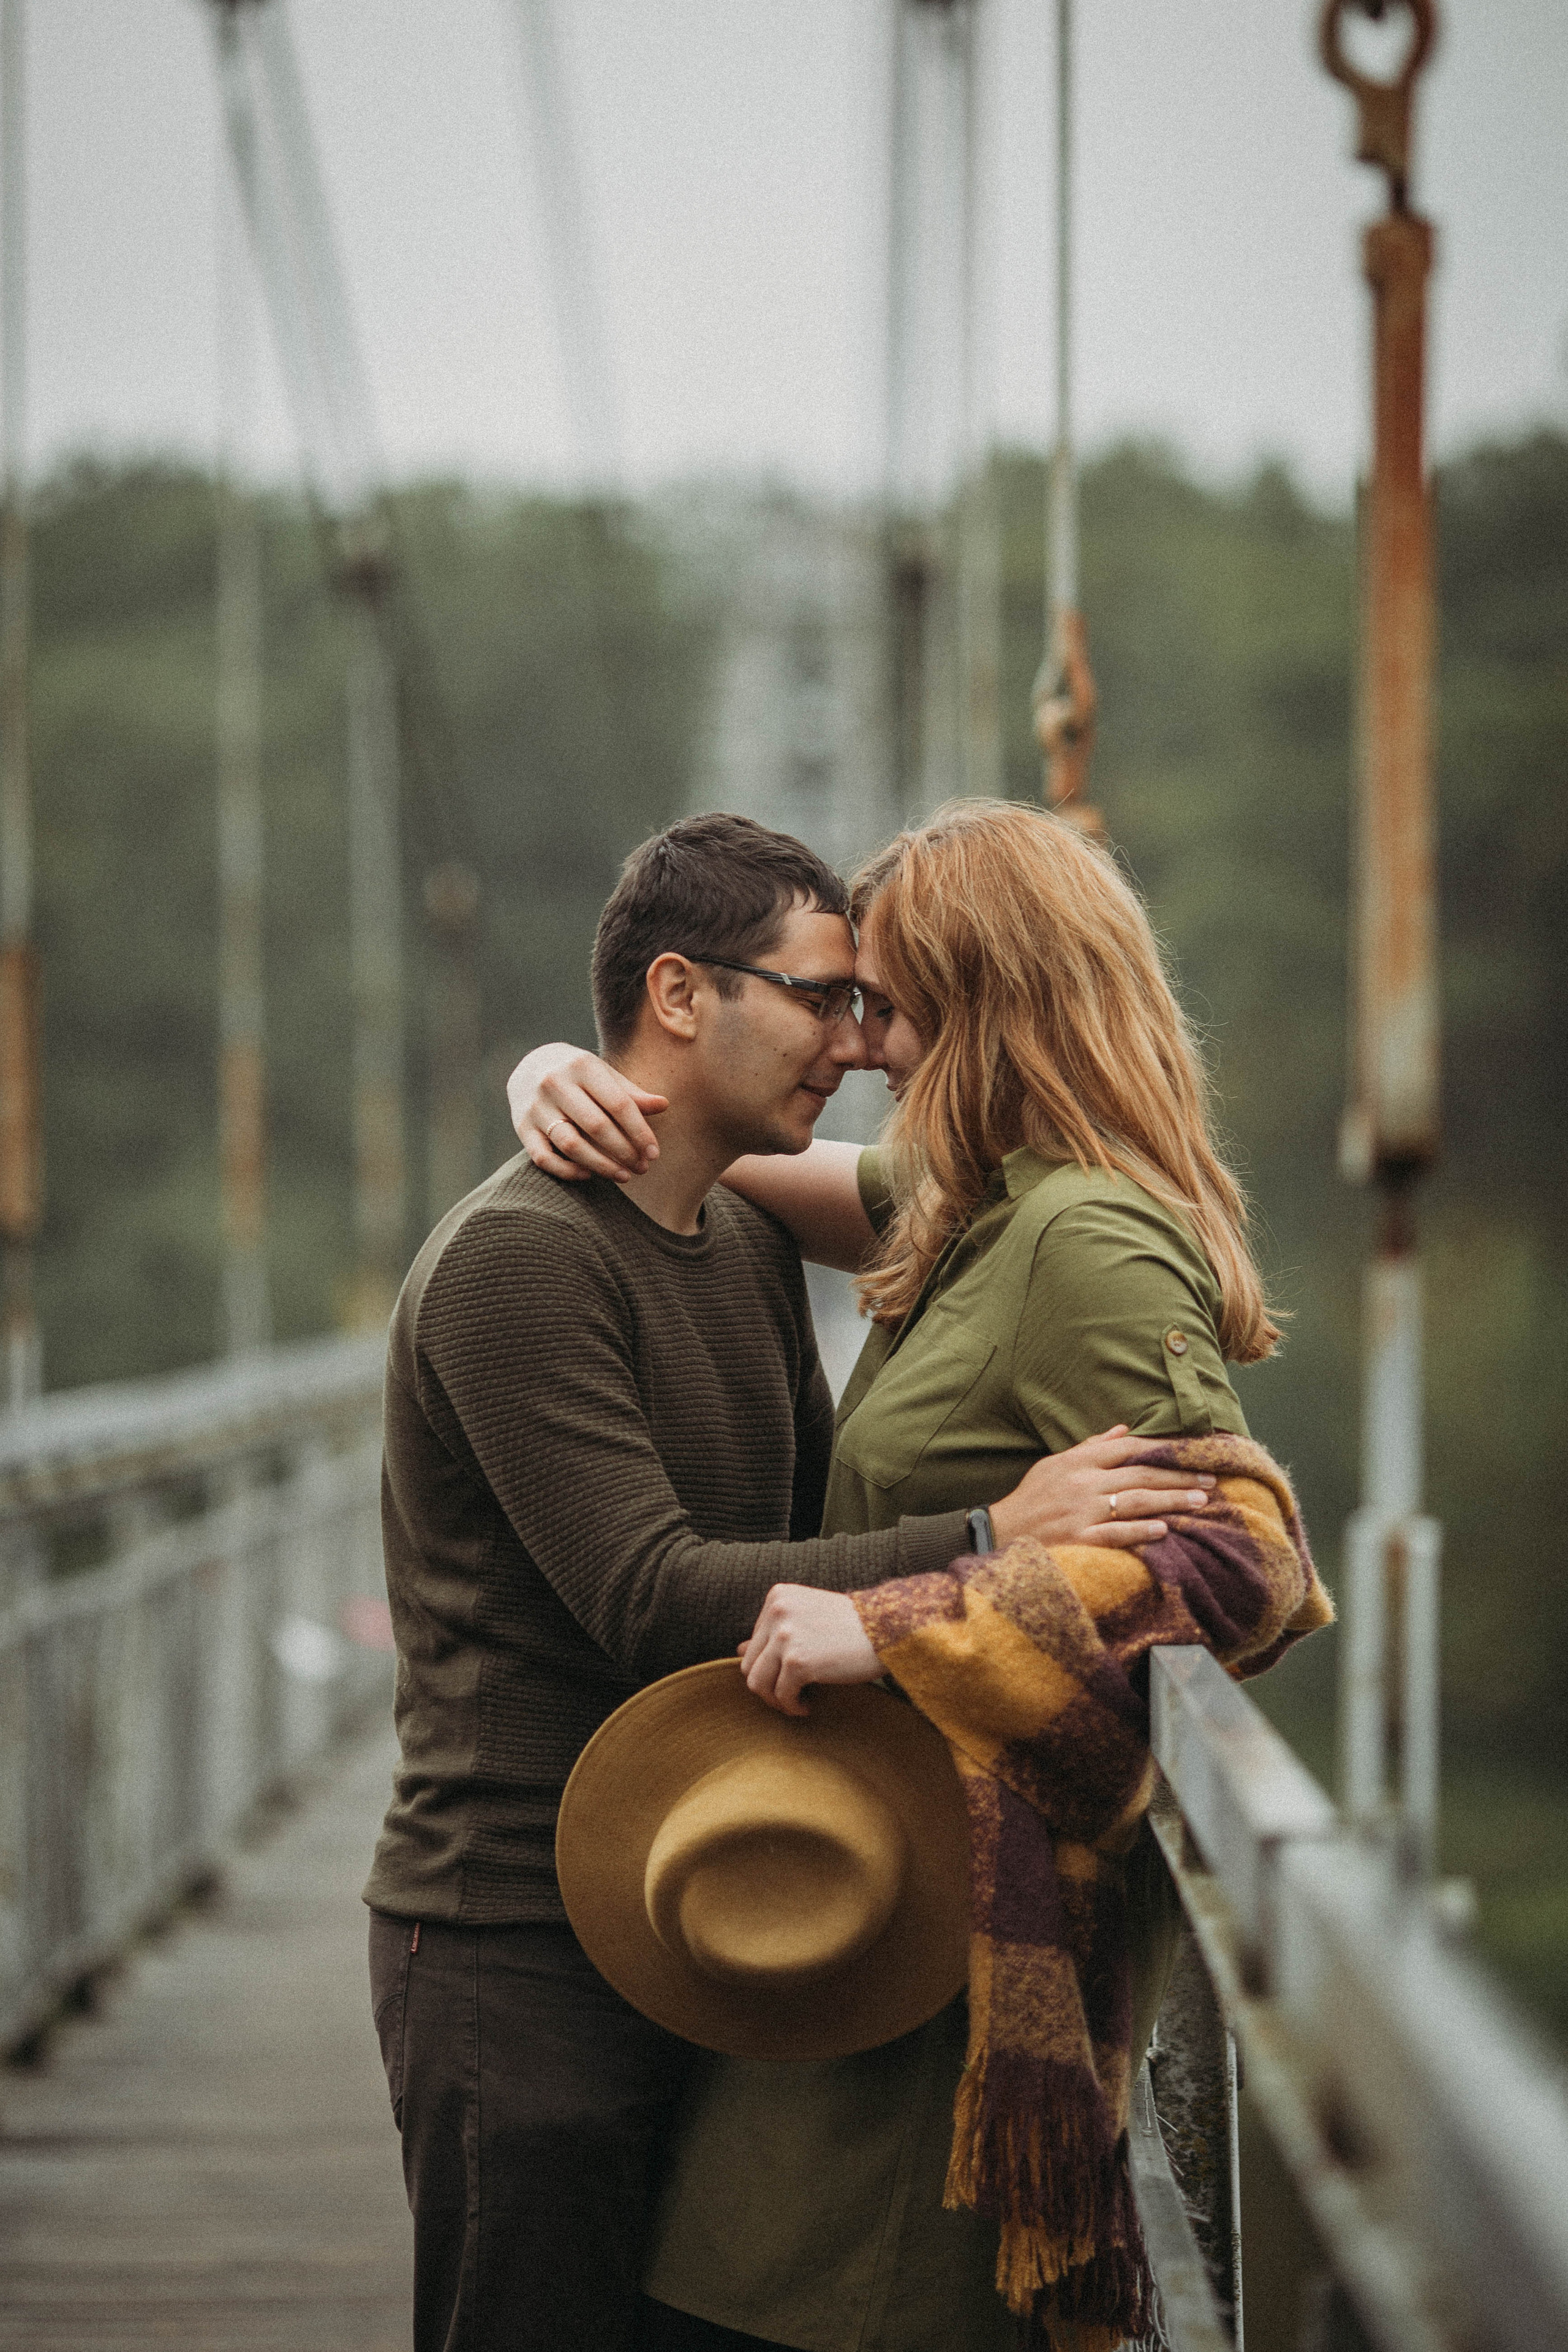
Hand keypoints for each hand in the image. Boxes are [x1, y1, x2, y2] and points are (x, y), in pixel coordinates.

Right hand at [506, 1044, 666, 1182]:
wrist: (529, 1065)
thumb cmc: (579, 1074)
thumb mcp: (604, 1075)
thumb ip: (630, 1093)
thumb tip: (664, 1105)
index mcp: (582, 1066)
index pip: (618, 1104)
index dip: (639, 1131)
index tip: (654, 1154)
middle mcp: (555, 1083)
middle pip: (597, 1126)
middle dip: (624, 1152)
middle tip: (642, 1168)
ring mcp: (536, 1106)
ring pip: (571, 1145)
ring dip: (601, 1165)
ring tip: (623, 1176)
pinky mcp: (521, 1127)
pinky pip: (544, 1158)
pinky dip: (567, 1171)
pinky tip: (589, 1175)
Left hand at [739, 1585, 879, 1717]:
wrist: (888, 1629)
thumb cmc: (852, 1626)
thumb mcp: (808, 1619)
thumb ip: (772, 1632)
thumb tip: (738, 1649)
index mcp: (777, 1597)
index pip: (754, 1643)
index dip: (771, 1665)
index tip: (791, 1675)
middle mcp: (776, 1611)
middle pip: (750, 1664)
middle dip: (769, 1686)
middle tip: (792, 1695)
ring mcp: (785, 1635)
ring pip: (757, 1683)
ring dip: (776, 1700)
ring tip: (797, 1702)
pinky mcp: (798, 1661)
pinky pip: (782, 1695)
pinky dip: (793, 1706)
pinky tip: (809, 1705)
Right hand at [988, 1427, 1215, 1551]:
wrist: (998, 1532)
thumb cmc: (1031, 1498)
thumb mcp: (1056, 1464)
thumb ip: (1092, 1447)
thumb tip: (1124, 1429)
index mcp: (1080, 1462)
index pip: (1130, 1448)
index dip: (1164, 1449)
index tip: (1193, 1452)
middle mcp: (1084, 1483)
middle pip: (1141, 1474)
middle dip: (1178, 1476)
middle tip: (1209, 1480)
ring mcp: (1082, 1511)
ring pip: (1135, 1501)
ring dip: (1171, 1500)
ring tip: (1200, 1502)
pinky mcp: (1078, 1538)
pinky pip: (1115, 1533)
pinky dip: (1140, 1531)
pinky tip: (1164, 1530)